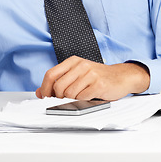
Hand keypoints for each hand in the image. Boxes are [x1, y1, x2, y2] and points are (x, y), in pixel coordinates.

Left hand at [35, 56, 149, 100]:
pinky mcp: (99, 84)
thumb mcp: (77, 75)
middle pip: (58, 87)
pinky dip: (83, 101)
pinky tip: (89, 95)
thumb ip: (59, 81)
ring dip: (73, 99)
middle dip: (59, 97)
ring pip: (69, 94)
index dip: (45, 88)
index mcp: (73, 61)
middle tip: (67, 98)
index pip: (51, 74)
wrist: (121, 76)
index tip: (44, 97)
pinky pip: (82, 98)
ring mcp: (90, 74)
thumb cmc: (97, 77)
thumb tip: (39, 92)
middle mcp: (81, 65)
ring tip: (81, 95)